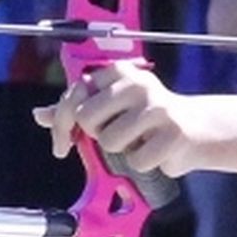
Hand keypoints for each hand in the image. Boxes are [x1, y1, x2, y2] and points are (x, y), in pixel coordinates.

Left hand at [35, 60, 196, 175]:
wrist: (197, 130)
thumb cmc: (148, 121)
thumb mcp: (111, 109)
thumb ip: (76, 110)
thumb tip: (40, 115)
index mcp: (119, 72)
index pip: (74, 96)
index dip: (63, 125)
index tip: (63, 146)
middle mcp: (137, 84)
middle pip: (88, 119)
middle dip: (98, 136)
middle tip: (116, 137)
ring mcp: (157, 107)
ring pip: (111, 142)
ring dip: (122, 151)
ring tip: (140, 141)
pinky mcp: (173, 132)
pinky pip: (136, 160)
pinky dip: (143, 164)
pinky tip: (155, 151)